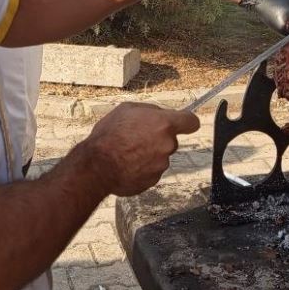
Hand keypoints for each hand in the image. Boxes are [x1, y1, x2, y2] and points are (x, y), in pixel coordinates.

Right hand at [81, 102, 199, 196]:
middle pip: (171, 140)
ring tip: (127, 152)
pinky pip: (151, 171)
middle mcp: (167, 145)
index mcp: (164, 124)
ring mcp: (161, 165)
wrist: (97, 165)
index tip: (184, 123)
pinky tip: (127, 165)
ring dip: (149, 154)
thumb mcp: (127, 109)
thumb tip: (159, 114)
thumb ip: (149, 110)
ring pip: (160, 157)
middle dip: (158, 139)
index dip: (187, 122)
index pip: (191, 121)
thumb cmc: (109, 135)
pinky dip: (142, 168)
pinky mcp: (153, 180)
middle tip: (137, 138)